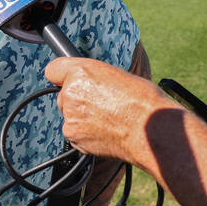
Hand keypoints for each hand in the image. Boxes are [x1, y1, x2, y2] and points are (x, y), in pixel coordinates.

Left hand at [44, 57, 175, 163]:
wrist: (152, 130)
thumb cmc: (144, 102)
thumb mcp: (118, 76)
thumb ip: (95, 79)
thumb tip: (88, 84)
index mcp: (81, 71)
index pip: (54, 69)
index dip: (63, 76)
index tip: (67, 80)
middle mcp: (71, 92)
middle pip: (64, 95)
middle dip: (78, 100)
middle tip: (103, 106)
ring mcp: (70, 116)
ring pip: (70, 116)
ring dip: (83, 118)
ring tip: (109, 120)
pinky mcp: (73, 135)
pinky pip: (75, 134)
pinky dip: (86, 135)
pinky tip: (106, 132)